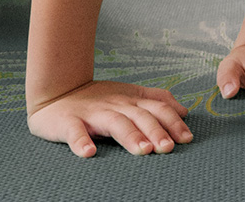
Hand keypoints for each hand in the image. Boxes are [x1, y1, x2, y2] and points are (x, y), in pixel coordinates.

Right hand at [26, 80, 191, 157]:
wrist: (57, 91)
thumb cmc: (98, 99)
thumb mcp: (131, 96)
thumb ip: (157, 102)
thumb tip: (184, 111)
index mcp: (131, 101)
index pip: (157, 109)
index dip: (173, 122)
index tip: (187, 138)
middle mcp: (116, 105)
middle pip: (140, 117)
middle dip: (156, 131)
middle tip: (168, 148)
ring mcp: (93, 114)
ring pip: (114, 123)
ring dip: (129, 136)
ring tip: (142, 149)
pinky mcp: (69, 122)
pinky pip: (75, 131)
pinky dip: (81, 141)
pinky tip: (88, 152)